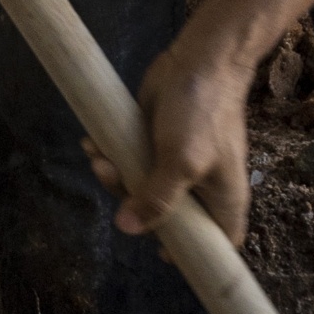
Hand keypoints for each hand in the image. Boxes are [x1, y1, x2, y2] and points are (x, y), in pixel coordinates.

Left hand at [89, 27, 257, 244]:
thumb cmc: (202, 114)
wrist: (197, 60)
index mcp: (221, 199)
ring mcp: (173, 165)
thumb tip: (127, 229)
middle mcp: (198, 187)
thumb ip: (157, 198)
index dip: (193, 253)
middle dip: (132, 203)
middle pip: (163, 218)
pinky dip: (110, 157)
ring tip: (99, 157)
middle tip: (112, 176)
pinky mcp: (151, 144)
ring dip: (113, 177)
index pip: (215, 243)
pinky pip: (128, 162)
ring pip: (139, 189)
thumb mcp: (182, 161)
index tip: (161, 251)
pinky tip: (92, 144)